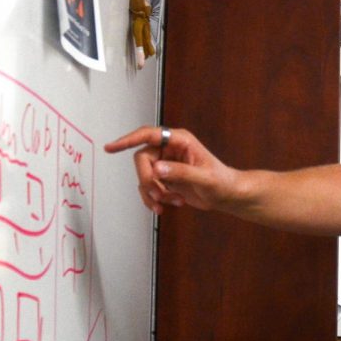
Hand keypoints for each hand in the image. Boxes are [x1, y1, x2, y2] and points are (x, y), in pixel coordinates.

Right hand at [104, 126, 239, 213]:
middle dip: (148, 180)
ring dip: (154, 192)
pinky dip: (155, 199)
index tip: (111, 147)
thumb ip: (181, 173)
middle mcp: (170, 150)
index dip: (128, 139)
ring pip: (144, 176)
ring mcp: (166, 164)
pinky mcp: (165, 179)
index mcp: (180, 140)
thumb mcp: (204, 178)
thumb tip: (157, 168)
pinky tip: (169, 204)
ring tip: (171, 201)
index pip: (148, 135)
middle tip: (159, 195)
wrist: (228, 196)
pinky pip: (149, 187)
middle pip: (142, 159)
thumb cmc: (222, 182)